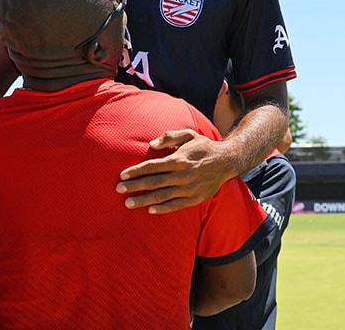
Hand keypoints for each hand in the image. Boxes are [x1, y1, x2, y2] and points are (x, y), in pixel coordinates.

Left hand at [116, 130, 232, 213]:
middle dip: (134, 186)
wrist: (226, 161)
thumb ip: (169, 136)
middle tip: (118, 189)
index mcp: (178, 159)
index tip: (122, 175)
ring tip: (128, 203)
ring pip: (161, 196)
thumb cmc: (203, 146)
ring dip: (143, 200)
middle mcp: (181, 175)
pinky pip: (175, 205)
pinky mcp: (194, 198)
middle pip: (153, 182)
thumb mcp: (188, 135)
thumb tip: (151, 144)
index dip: (136, 171)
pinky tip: (150, 210)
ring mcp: (188, 188)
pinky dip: (162, 209)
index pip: (152, 166)